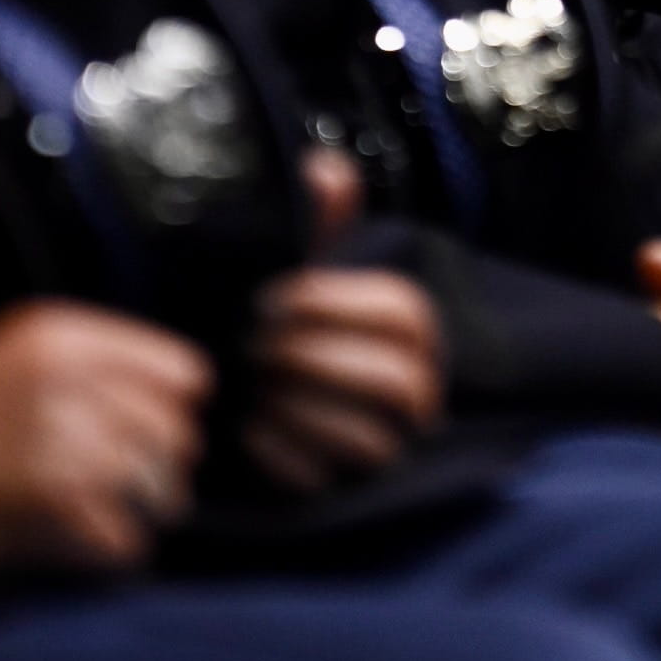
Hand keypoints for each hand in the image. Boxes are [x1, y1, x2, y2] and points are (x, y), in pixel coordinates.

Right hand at [0, 301, 213, 571]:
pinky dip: (119, 546)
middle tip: (158, 477)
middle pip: (175, 431)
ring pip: (159, 483)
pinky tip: (105, 542)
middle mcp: (73, 384)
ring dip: (153, 505)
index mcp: (66, 339)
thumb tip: (166, 385)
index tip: (171, 419)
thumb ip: (91, 357)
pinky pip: (123, 535)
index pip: (179, 371)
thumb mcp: (18, 350)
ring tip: (140, 511)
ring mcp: (65, 444)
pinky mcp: (51, 503)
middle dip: (169, 462)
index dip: (179, 402)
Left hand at [240, 148, 445, 495]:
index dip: (341, 303)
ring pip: (370, 441)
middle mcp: (414, 392)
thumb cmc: (288, 319)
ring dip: (301, 410)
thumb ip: (320, 217)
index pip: (406, 313)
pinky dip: (280, 454)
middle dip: (321, 360)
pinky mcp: (341, 493)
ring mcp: (382, 447)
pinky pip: (322, 483)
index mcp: (410, 329)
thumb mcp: (304, 264)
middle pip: (400, 381)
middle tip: (259, 344)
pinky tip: (247, 426)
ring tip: (253, 386)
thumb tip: (322, 168)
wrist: (251, 389)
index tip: (280, 297)